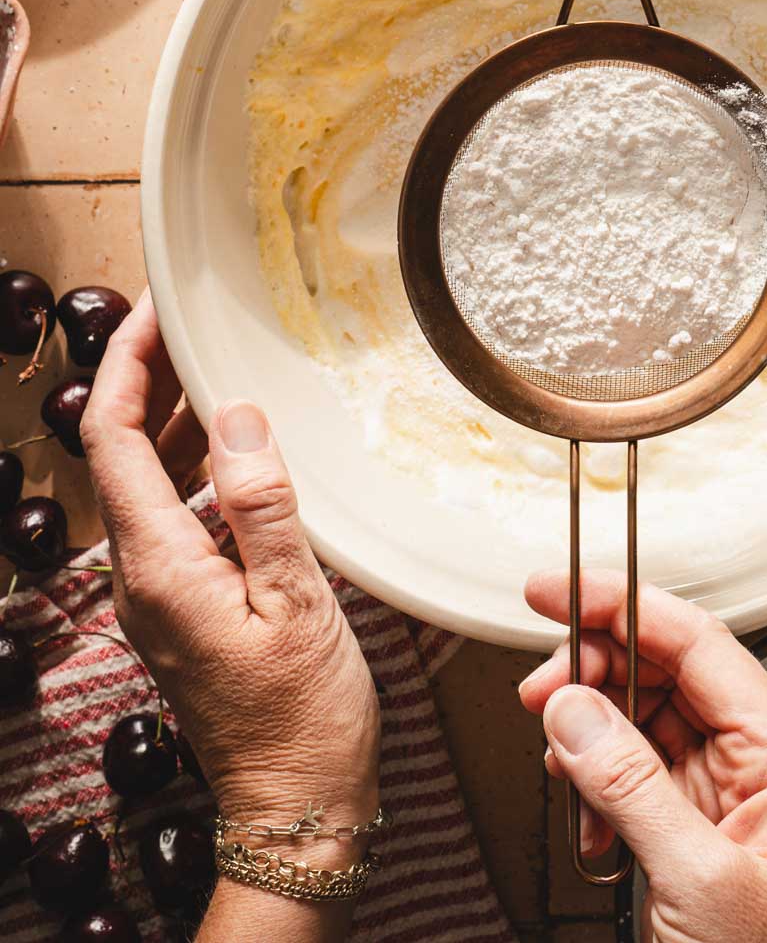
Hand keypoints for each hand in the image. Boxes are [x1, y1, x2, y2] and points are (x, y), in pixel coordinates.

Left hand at [81, 293, 380, 850]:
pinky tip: (241, 451)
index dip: (129, 363)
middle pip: (121, 453)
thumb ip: (260, 504)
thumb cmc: (304, 716)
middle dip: (151, 378)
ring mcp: (159, 594)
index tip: (160, 309)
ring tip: (219, 366)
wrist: (297, 806)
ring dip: (176, 420)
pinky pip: (175, 516)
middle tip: (196, 320)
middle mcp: (142, 575)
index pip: (113, 439)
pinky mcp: (184, 607)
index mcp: (158, 566)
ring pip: (147, 483)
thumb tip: (233, 413)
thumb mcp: (296, 603)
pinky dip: (198, 466)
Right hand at [519, 571, 766, 942]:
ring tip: (564, 765)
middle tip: (540, 687)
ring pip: (641, 720)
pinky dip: (595, 785)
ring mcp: (724, 798)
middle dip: (597, 673)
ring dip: (590, 736)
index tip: (559, 588)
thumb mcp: (697, 882)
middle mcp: (760, 766)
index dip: (625, 604)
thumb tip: (573, 705)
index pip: (700, 644)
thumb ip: (630, 783)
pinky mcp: (690, 833)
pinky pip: (631, 773)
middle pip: (667, 672)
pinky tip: (588, 819)